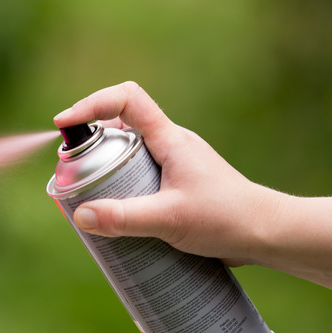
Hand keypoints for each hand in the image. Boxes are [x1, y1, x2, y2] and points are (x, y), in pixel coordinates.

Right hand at [53, 82, 282, 264]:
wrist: (267, 233)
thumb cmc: (226, 218)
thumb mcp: (169, 218)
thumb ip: (124, 217)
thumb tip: (81, 215)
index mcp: (169, 138)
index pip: (127, 99)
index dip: (91, 104)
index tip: (65, 124)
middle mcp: (171, 144)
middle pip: (120, 126)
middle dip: (90, 142)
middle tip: (71, 169)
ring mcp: (175, 163)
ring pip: (129, 152)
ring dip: (105, 166)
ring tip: (89, 194)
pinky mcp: (178, 184)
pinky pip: (140, 174)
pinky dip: (121, 185)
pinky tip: (117, 214)